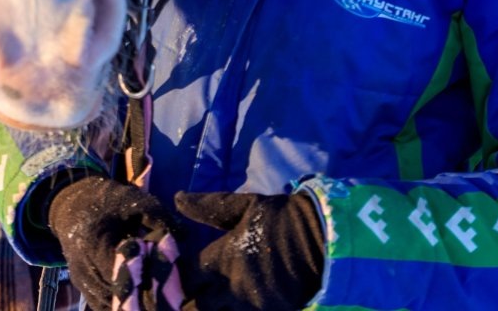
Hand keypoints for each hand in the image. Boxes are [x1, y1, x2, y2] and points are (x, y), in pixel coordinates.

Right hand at [49, 177, 181, 310]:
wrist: (74, 203)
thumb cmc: (107, 200)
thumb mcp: (134, 201)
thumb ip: (159, 217)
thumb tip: (186, 235)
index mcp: (95, 244)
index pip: (123, 275)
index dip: (146, 278)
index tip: (167, 277)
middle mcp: (84, 269)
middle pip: (117, 295)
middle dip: (141, 295)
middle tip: (165, 293)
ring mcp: (82, 281)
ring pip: (109, 305)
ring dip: (131, 302)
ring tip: (154, 296)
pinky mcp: (82, 288)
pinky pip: (103, 304)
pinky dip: (120, 303)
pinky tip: (139, 296)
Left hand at [175, 191, 323, 310]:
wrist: (325, 239)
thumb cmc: (283, 219)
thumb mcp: (246, 206)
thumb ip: (210, 205)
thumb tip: (177, 198)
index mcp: (224, 257)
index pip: (188, 276)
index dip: (178, 277)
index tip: (172, 275)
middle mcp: (234, 287)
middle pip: (197, 306)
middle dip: (189, 301)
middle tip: (184, 294)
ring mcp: (253, 306)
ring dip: (210, 308)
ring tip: (208, 301)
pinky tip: (230, 305)